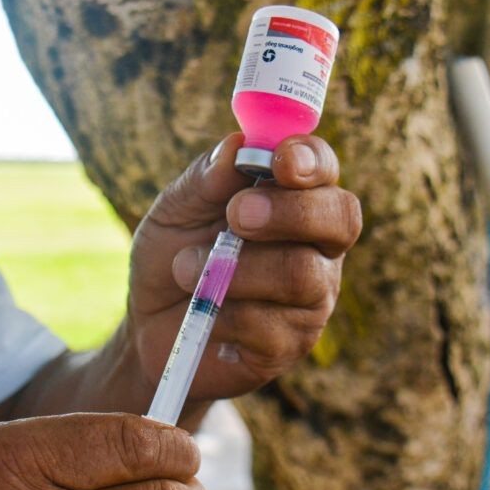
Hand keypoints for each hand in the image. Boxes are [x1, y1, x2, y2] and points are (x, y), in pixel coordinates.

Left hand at [128, 133, 360, 402]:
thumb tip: (239, 145)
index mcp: (294, 199)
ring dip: (236, 269)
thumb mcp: (176, 210)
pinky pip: (271, 325)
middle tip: (236, 214)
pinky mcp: (291, 344)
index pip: (323, 169)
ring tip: (185, 268)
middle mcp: (316, 246)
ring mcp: (311, 297)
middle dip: (289, 212)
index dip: (312, 160)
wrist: (148, 326)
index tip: (282, 160)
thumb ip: (208, 179)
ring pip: (301, 274)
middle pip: (341, 218)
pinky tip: (202, 311)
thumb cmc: (172, 256)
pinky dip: (224, 312)